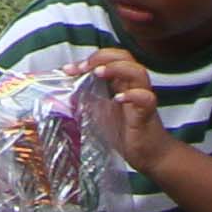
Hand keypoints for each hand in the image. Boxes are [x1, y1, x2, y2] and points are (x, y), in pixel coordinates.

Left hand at [78, 48, 176, 173]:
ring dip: (117, 68)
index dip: (90, 58)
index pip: (108, 58)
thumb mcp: (98, 113)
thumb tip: (62, 93)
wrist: (150, 154)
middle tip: (83, 67)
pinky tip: (118, 99)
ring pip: (138, 72)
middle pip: (125, 57)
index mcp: (120, 82)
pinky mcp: (148, 113)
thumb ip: (85, 100)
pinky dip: (133, 95)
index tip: (68, 69)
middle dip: (102, 57)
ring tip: (99, 73)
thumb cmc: (124, 133)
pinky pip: (146, 98)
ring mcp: (142, 97)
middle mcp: (133, 85)